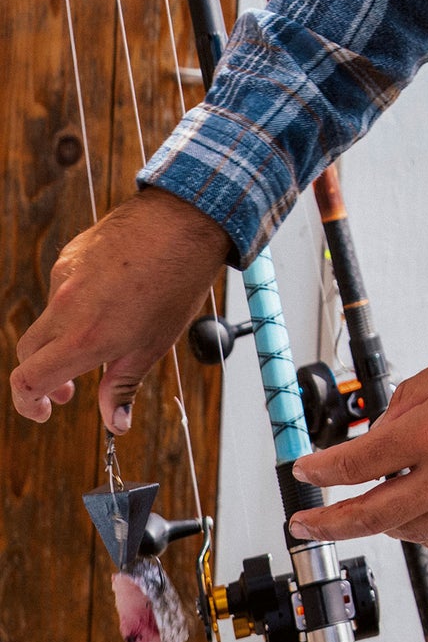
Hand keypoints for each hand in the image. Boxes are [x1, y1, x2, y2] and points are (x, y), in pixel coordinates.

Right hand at [11, 189, 230, 432]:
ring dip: (64, 336)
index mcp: (83, 337)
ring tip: (108, 331)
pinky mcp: (70, 254)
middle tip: (71, 386)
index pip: (27, 381)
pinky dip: (76, 303)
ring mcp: (64, 276)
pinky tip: (112, 296)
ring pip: (48, 319)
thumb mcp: (154, 344)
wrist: (185, 220)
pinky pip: (62, 288)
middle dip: (43, 376)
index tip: (46, 410)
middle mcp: (64, 307)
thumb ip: (123, 385)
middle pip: (29, 353)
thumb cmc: (177, 283)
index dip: (28, 404)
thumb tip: (114, 422)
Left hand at [289, 335, 427, 551]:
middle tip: (304, 525)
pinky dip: (422, 530)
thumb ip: (407, 403)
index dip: (320, 470)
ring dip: (381, 519)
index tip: (305, 471)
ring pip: (405, 531)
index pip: (355, 463)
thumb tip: (376, 434)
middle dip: (326, 524)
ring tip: (377, 501)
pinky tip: (420, 513)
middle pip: (368, 515)